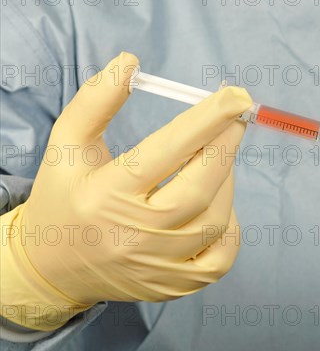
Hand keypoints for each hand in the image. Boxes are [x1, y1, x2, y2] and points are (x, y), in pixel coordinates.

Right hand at [1, 53, 251, 330]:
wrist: (53, 268)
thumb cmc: (63, 198)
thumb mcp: (66, 145)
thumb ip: (94, 102)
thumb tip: (131, 63)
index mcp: (104, 195)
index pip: (163, 152)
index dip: (204, 121)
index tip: (236, 97)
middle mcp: (133, 235)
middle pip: (198, 189)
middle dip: (225, 147)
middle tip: (236, 120)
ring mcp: (157, 266)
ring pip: (214, 220)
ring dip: (226, 180)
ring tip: (216, 158)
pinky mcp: (174, 286)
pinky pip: (221, 257)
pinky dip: (230, 227)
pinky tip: (217, 204)